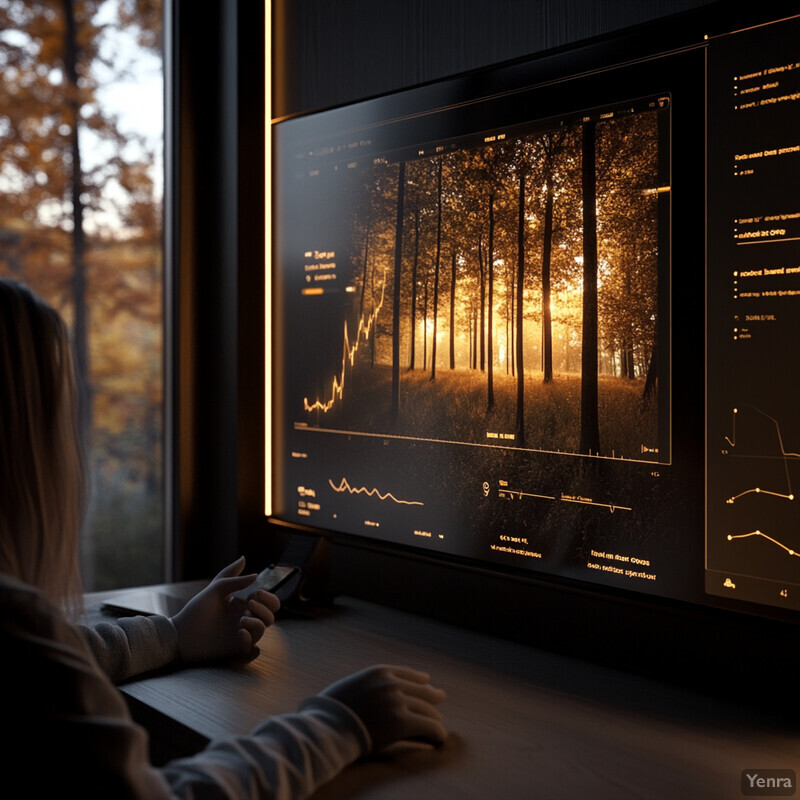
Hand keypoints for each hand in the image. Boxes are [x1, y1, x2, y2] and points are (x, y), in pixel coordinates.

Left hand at [171, 556, 280, 662]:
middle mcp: (244, 619)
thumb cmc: (196, 610)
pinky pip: (252, 648)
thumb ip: (234, 577)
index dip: (267, 597)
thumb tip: (256, 573)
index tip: (254, 594)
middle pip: (270, 616)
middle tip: (249, 604)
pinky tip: (240, 633)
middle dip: (265, 608)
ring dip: (257, 622)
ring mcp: (240, 634)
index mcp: (242, 605)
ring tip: (241, 621)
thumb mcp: (215, 588)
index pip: (268, 602)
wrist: (180, 633)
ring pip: (263, 630)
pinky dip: (250, 640)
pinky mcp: (234, 649)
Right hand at [319, 665, 446, 752]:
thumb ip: (367, 685)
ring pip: (428, 710)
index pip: (408, 673)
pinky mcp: (402, 723)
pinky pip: (429, 727)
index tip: (428, 682)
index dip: (420, 680)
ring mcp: (397, 702)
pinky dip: (437, 734)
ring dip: (434, 719)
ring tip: (437, 726)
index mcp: (379, 672)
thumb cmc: (331, 711)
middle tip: (440, 699)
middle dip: (432, 696)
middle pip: (422, 690)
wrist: (326, 727)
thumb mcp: (350, 686)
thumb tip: (372, 691)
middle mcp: (391, 684)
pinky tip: (439, 739)